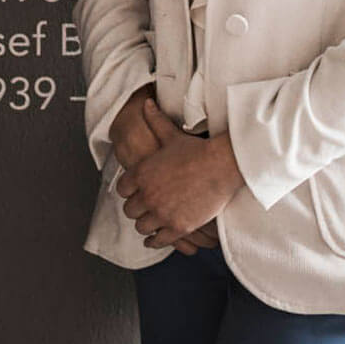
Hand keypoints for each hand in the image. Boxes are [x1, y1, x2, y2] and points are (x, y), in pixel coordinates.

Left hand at [110, 90, 209, 254]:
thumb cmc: (198, 150)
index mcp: (141, 173)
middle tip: (145, 209)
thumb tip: (146, 103)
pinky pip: (158, 240)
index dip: (130, 192)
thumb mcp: (171, 135)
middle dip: (137, 209)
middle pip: (130, 210)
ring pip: (142, 227)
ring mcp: (162, 212)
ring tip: (151, 223)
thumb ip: (154, 120)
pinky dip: (155, 241)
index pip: (122, 190)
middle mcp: (147, 195)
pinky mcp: (178, 226)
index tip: (136, 193)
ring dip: (146, 225)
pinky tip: (155, 239)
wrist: (222, 165)